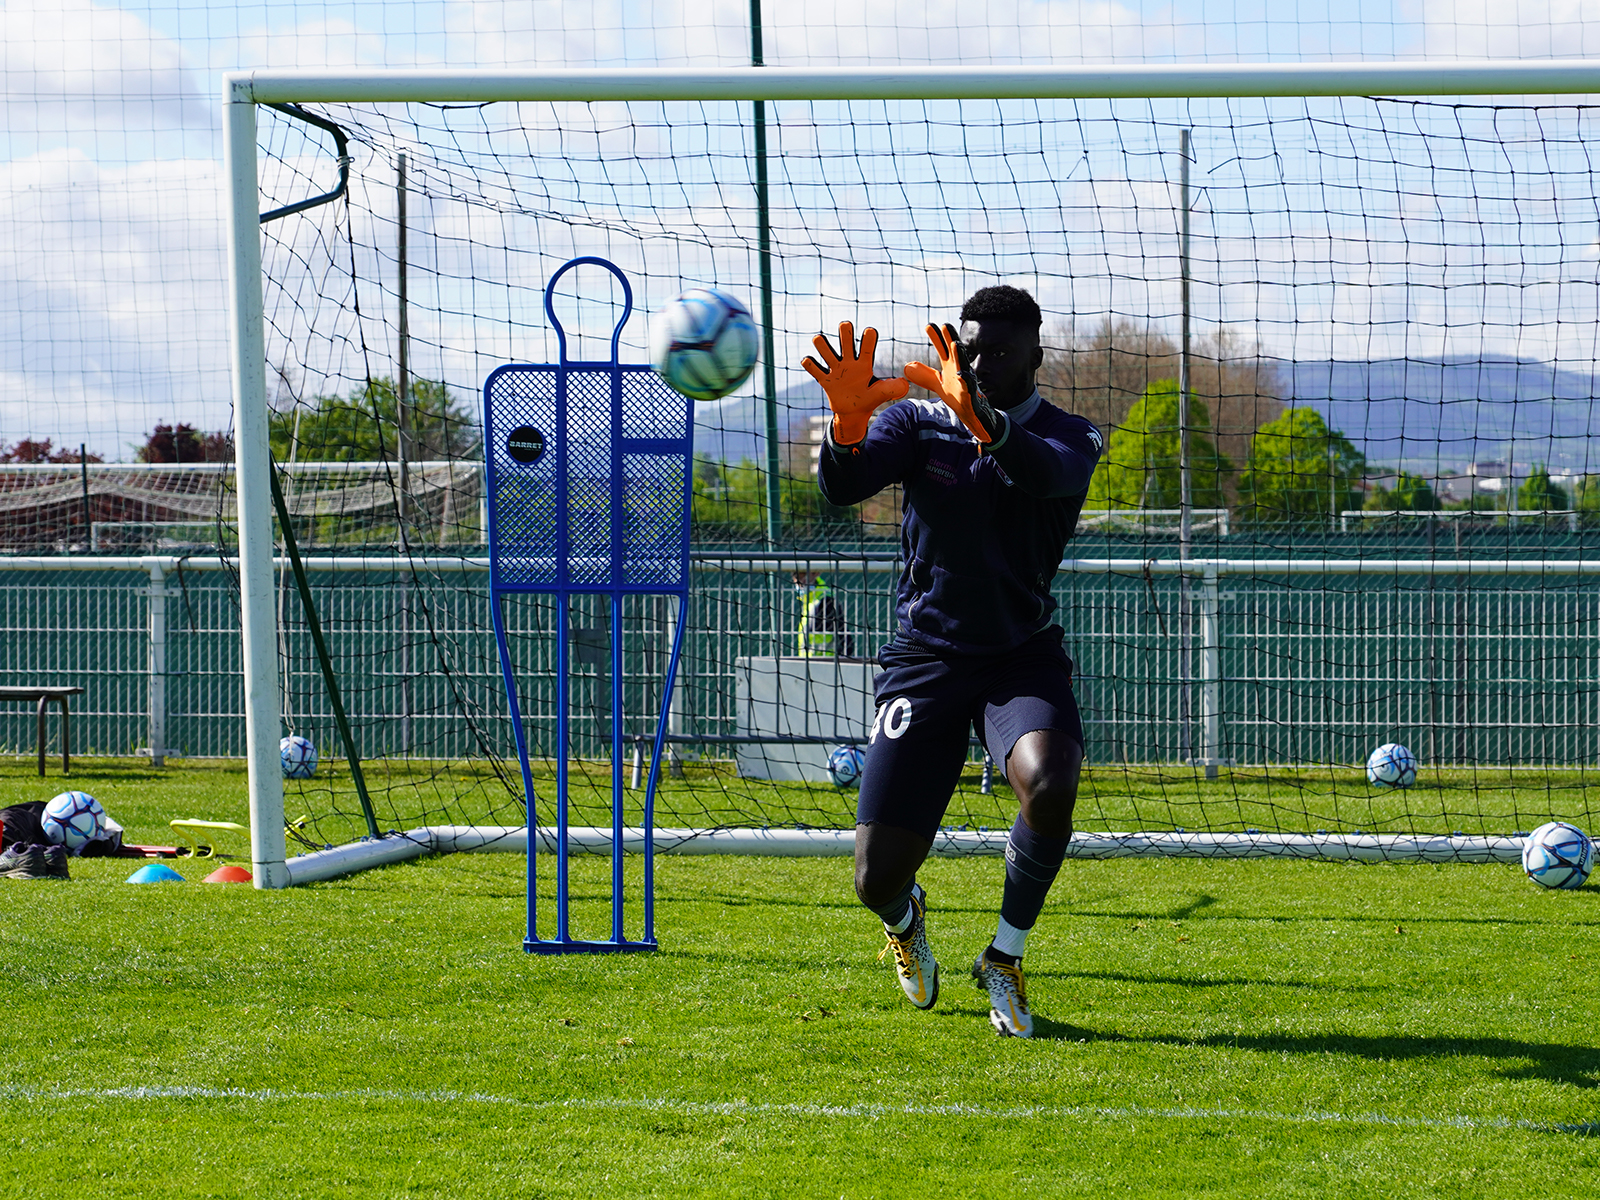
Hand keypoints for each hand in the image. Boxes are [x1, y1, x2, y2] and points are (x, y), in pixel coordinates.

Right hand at [800, 322, 908, 444]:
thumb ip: (893, 388)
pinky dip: (809, 363)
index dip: (868, 337)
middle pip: (845, 338)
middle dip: (845, 331)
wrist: (853, 413)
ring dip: (822, 344)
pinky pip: (813, 368)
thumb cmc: (869, 399)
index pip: (867, 344)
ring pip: (825, 348)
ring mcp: (835, 369)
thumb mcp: (882, 394)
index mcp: (864, 363)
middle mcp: (849, 362)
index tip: (870, 332)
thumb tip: (905, 384)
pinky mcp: (824, 380)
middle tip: (845, 327)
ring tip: (821, 342)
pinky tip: (809, 362)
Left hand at [903, 323, 1000, 443]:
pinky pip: (968, 385)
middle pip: (954, 351)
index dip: (936, 337)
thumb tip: (907, 366)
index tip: (928, 325)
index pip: (943, 348)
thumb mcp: (937, 384)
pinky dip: (965, 379)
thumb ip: (924, 375)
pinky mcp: (969, 393)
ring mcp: (965, 380)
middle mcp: (959, 369)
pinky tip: (960, 374)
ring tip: (955, 343)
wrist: (971, 413)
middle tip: (945, 325)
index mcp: (950, 366)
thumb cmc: (957, 395)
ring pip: (963, 364)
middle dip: (950, 338)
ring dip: (960, 354)